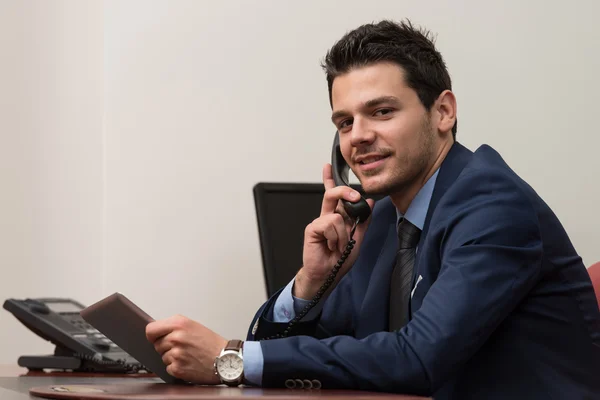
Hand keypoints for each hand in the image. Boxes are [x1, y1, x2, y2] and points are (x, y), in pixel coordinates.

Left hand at [146, 315, 227, 383]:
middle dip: (166, 346)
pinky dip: (176, 367)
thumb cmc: (211, 343)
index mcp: (179, 324)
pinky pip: (168, 367)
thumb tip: (158, 331)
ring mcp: (176, 353)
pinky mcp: (177, 368)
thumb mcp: (193, 325)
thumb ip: (174, 326)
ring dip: (172, 357)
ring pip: (163, 356)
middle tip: (182, 346)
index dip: (153, 335)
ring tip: (188, 355)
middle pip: (156, 344)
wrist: (225, 359)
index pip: (151, 330)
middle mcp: (176, 337)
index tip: (156, 337)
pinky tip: (188, 363)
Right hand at [295, 163, 374, 299]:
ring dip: (343, 233)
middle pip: (332, 194)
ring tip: (338, 245)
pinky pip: (330, 224)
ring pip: (336, 214)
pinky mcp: (313, 229)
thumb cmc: (339, 259)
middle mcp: (326, 216)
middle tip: (355, 196)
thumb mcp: (358, 239)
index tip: (328, 166)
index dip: (329, 179)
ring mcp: (319, 222)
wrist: (327, 275)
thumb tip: (369, 202)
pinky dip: (335, 237)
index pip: (333, 195)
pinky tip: (330, 246)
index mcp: (336, 217)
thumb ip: (363, 220)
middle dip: (344, 191)